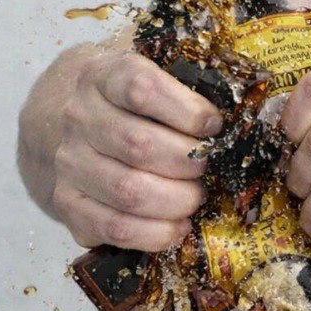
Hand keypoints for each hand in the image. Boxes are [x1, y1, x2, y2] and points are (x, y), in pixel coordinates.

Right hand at [52, 47, 222, 251]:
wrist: (76, 129)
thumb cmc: (134, 105)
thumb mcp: (154, 77)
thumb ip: (190, 82)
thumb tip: (242, 102)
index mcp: (102, 76)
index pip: (140, 87)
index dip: (186, 110)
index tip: (214, 125)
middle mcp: (78, 117)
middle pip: (138, 145)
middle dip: (188, 162)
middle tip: (209, 167)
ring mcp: (69, 163)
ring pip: (129, 190)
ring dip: (176, 200)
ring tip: (197, 196)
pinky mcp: (69, 204)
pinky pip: (114, 228)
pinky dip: (155, 233)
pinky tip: (179, 226)